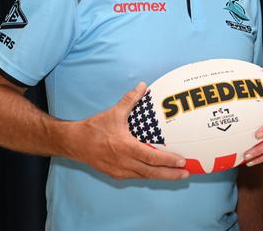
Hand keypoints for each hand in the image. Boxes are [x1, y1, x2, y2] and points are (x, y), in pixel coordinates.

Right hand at [69, 82, 189, 179]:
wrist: (74, 143)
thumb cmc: (94, 128)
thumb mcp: (114, 112)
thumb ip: (130, 100)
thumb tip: (143, 86)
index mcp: (124, 147)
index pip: (151, 157)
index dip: (167, 161)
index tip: (182, 161)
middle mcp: (124, 162)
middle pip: (151, 172)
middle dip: (171, 174)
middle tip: (187, 174)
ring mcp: (120, 170)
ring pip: (145, 176)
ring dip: (162, 176)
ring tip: (178, 175)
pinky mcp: (116, 174)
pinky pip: (137, 176)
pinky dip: (150, 174)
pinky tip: (159, 172)